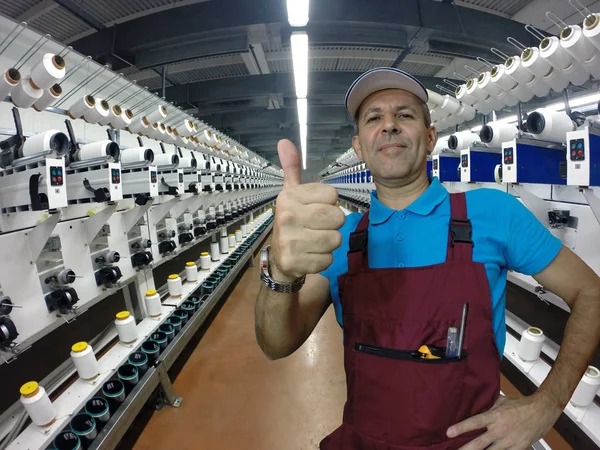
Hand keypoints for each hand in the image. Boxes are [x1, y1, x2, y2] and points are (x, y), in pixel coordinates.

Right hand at [270, 139, 345, 281]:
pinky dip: (324, 259)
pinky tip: (310, 255)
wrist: (279, 257)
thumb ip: (291, 168)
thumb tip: (284, 141)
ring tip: (314, 241)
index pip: (333, 196)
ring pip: (335, 239)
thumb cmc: (292, 220)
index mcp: (289, 197)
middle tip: (318, 227)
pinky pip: (329, 259)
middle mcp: (287, 217)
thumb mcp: (291, 193)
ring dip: (330, 243)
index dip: (330, 204)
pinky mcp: (295, 262)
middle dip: (333, 225)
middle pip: (337, 218)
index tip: (315, 209)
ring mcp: (290, 241)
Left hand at [446, 393, 562, 449]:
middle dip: (466, 449)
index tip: (449, 433)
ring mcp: (509, 441)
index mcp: (495, 416)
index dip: (461, 428)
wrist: (542, 411)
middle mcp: (500, 430)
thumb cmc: (521, 404)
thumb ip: (488, 407)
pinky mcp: (518, 448)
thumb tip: (476, 407)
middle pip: (479, 443)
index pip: (474, 423)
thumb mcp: (501, 401)